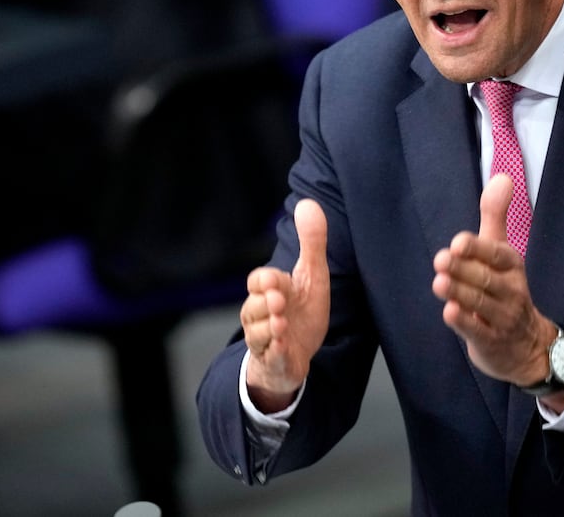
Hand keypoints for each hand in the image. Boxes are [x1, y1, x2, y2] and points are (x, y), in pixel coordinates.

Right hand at [241, 198, 329, 412]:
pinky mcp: (275, 361)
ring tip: (282, 325)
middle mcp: (262, 316)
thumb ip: (312, 242)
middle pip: (252, 308)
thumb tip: (308, 202)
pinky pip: (269, 359)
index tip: (275, 281)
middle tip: (279, 301)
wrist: (298, 354)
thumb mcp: (312, 276)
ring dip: (268, 329)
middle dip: (264, 304)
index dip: (264, 281)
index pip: (258, 281)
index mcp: (270, 292)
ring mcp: (266, 340)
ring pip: (256, 335)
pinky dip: (275, 354)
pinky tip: (284, 347)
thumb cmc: (302, 311)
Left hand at [433, 173, 559, 395]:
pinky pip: (478, 331)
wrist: (527, 345)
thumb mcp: (501, 252)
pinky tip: (449, 312)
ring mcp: (502, 318)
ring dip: (459, 292)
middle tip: (440, 259)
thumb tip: (502, 176)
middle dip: (463, 269)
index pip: (497, 255)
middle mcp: (510, 291)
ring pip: (480, 303)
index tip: (457, 242)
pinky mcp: (490, 341)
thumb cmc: (505, 289)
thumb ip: (496, 215)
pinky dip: (464, 322)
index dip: (478, 248)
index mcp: (511, 266)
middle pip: (485, 278)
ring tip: (439, 282)